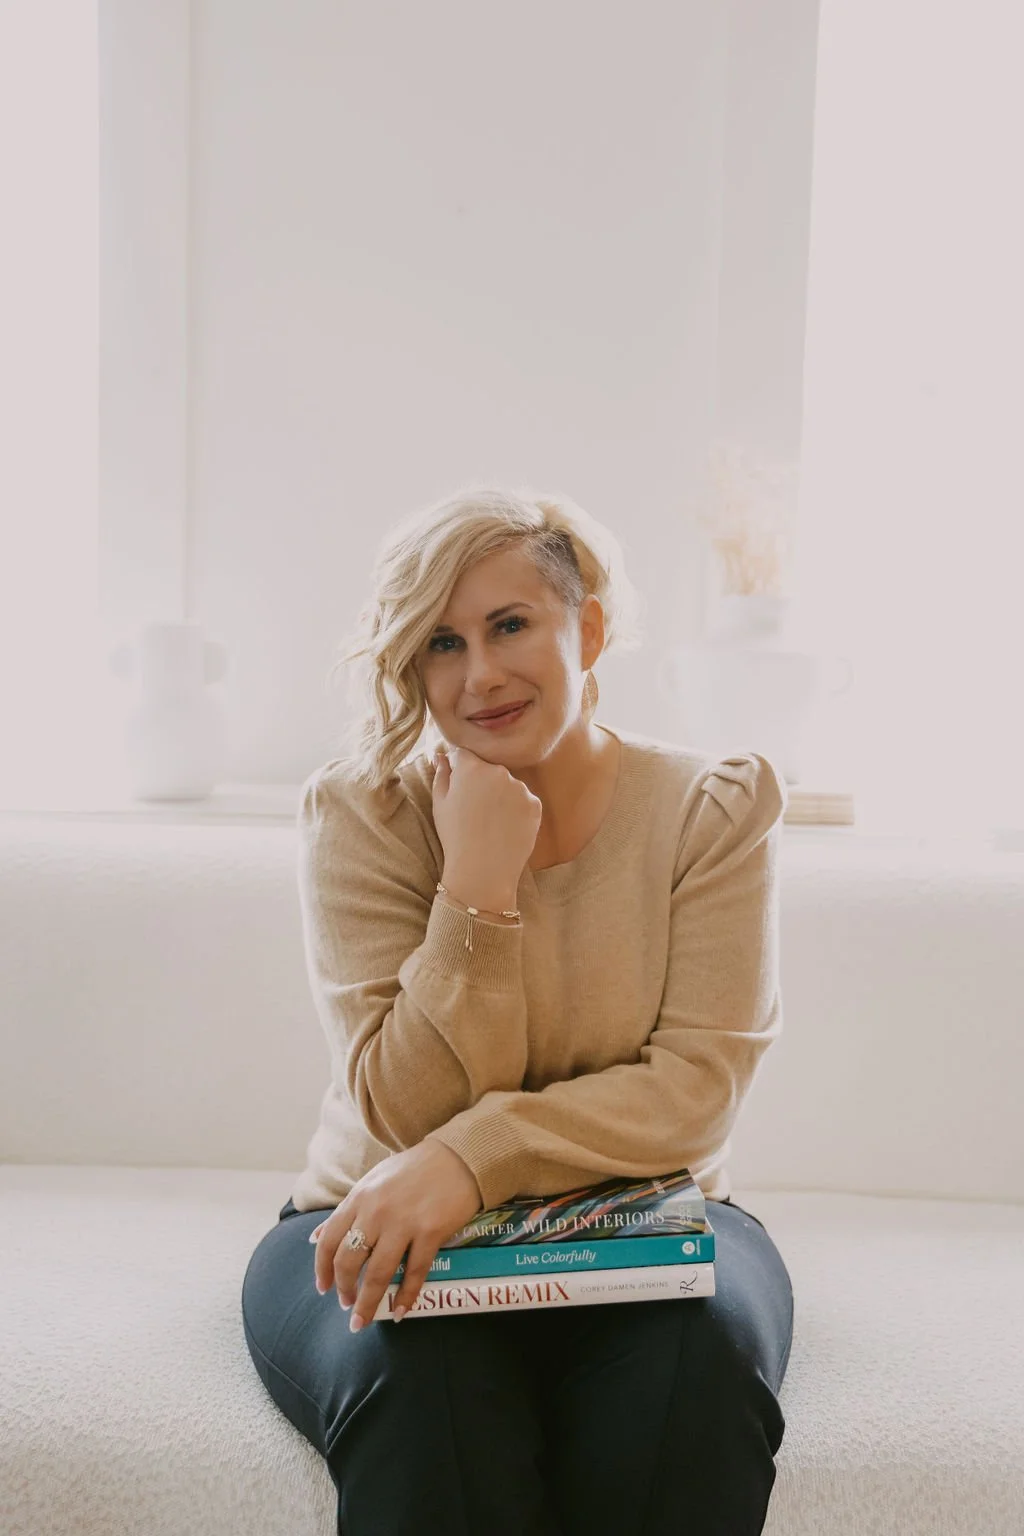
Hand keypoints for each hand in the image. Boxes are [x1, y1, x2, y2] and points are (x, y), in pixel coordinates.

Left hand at [310, 1139, 483, 1328]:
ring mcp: (403, 1223)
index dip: (322, 1269)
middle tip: (346, 1305)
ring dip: (368, 1303)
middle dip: (344, 1290)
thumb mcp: (373, 1181)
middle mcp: (376, 1212)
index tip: (323, 1288)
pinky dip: (406, 1297)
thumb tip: (316, 1237)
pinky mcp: (430, 1232)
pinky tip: (399, 1312)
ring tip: (362, 1320)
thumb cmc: (414, 1169)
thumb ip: (346, 1210)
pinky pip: (414, 1272)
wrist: (458, 1156)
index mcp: (359, 1197)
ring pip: (379, 1273)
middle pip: (349, 1261)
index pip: (329, 1240)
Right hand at [431, 744, 541, 897]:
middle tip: (474, 808)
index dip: (459, 768)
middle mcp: (499, 771)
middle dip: (481, 781)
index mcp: (471, 767)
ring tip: (491, 821)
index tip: (458, 786)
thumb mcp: (439, 803)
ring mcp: (520, 788)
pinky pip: (523, 800)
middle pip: (488, 768)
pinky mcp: (535, 804)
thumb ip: (442, 773)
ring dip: (501, 794)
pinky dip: (516, 810)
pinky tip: (505, 827)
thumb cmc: (455, 837)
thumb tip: (442, 755)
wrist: (482, 871)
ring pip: (508, 784)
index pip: (464, 754)